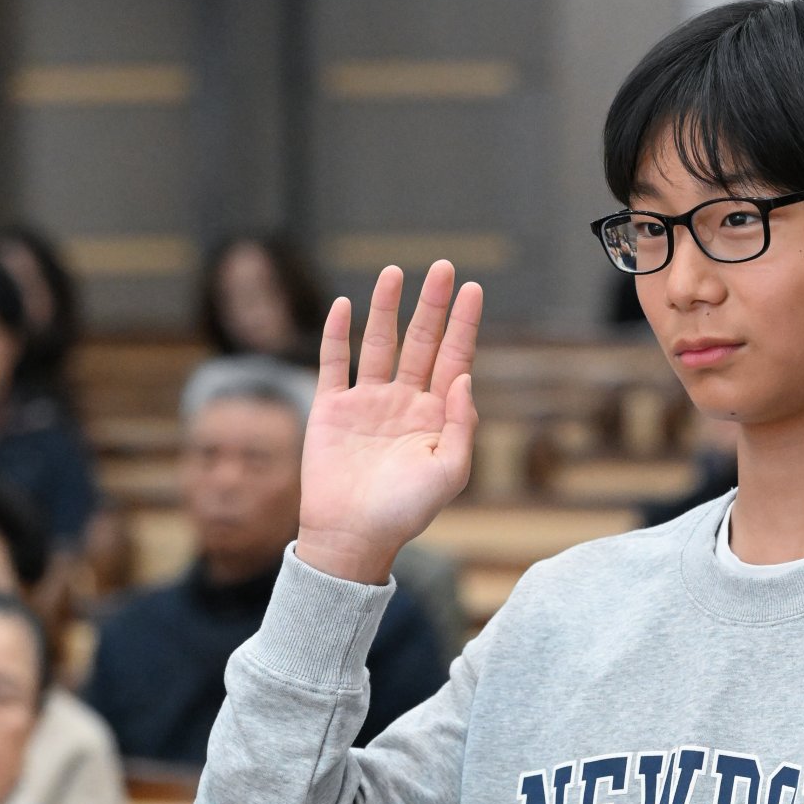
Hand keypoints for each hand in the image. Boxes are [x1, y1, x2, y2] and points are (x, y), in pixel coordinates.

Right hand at [296, 261, 482, 582]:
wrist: (351, 536)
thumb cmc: (405, 512)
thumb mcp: (450, 472)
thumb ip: (462, 424)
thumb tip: (464, 376)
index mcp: (436, 416)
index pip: (454, 358)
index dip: (463, 324)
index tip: (472, 288)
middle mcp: (403, 402)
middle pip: (420, 342)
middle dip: (431, 305)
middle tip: (442, 266)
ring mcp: (366, 403)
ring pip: (378, 344)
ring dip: (386, 308)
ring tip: (394, 272)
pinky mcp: (331, 410)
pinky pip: (333, 364)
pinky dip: (336, 335)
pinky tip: (343, 306)